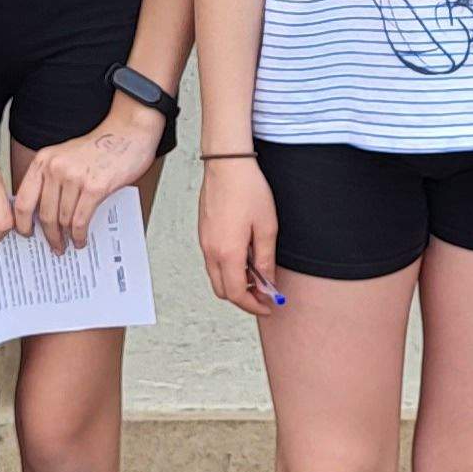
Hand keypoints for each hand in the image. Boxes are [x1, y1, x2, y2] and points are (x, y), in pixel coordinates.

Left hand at [14, 98, 160, 250]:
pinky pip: (80, 219)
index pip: (23, 199)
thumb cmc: (99, 147)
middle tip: (54, 246)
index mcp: (44, 161)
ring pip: (62, 219)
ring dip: (66, 237)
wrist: (128, 132)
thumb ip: (51, 179)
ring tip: (69, 244)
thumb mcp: (64, 156)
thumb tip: (43, 212)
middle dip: (48, 235)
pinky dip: (79, 234)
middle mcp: (55, 168)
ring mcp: (74, 177)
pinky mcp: (94, 187)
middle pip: (44, 214)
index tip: (26, 234)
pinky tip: (81, 239)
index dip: (22, 222)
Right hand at [196, 157, 281, 316]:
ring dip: (235, 283)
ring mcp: (204, 243)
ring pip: (217, 277)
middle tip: (264, 294)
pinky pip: (212, 262)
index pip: (237, 294)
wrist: (228, 165)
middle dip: (243, 298)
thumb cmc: (248, 190)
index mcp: (227, 253)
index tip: (268, 306)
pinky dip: (228, 269)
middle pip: (223, 291)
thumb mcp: (267, 228)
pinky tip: (245, 257)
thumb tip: (267, 283)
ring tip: (257, 274)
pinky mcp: (204, 234)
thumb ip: (265, 260)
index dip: (253, 305)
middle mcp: (211, 252)